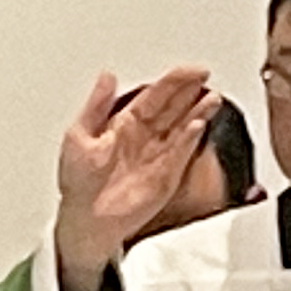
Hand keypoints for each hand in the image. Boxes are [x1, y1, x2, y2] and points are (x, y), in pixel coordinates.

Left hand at [53, 65, 213, 285]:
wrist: (85, 219)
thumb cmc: (78, 181)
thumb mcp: (78, 135)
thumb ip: (96, 105)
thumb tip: (107, 76)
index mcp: (125, 124)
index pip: (154, 95)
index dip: (172, 81)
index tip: (190, 71)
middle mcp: (145, 137)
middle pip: (173, 108)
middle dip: (190, 92)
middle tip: (205, 76)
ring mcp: (157, 155)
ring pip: (183, 128)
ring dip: (197, 113)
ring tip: (212, 98)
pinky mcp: (165, 176)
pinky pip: (181, 153)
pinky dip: (190, 139)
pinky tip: (198, 124)